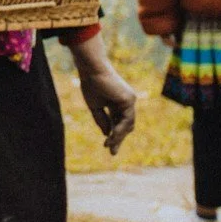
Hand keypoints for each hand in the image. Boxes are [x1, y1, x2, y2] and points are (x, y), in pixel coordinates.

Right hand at [67, 33, 138, 154]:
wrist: (91, 70)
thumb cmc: (90, 84)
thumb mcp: (95, 107)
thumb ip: (102, 120)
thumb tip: (107, 134)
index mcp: (118, 103)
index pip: (119, 122)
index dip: (114, 135)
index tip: (107, 147)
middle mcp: (126, 102)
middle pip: (126, 125)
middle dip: (119, 139)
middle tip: (111, 151)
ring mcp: (129, 100)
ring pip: (128, 125)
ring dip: (118, 136)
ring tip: (109, 145)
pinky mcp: (129, 100)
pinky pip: (127, 120)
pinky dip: (120, 130)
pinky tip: (112, 137)